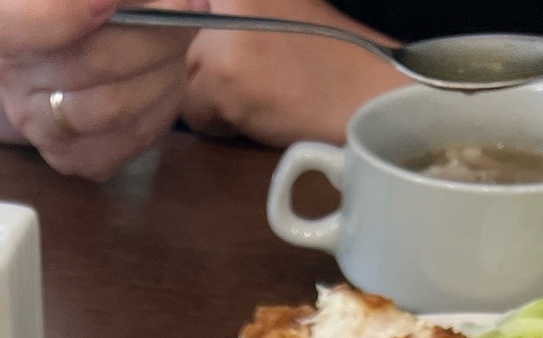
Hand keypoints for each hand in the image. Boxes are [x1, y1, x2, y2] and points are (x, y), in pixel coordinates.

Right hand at [0, 0, 192, 180]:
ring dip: (162, 68)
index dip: (67, 14)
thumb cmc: (81, 9)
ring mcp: (40, 128)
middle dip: (154, 31)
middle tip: (187, 7)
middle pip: (91, 62)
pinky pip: (128, 139)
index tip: (110, 1)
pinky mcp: (74, 158)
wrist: (65, 49)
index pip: (20, 28)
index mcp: (3, 29)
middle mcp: (12, 81)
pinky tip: (163, 77)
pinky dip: (160, 104)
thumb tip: (172, 1)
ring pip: (114, 106)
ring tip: (178, 38)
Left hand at [182, 0, 397, 145]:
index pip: (179, 6)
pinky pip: (193, 110)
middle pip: (180, 42)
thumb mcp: (282, 4)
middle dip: (206, 65)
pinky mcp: (223, 80)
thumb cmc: (327, 51)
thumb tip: (182, 15)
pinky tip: (254, 111)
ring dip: (210, 95)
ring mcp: (220, 39)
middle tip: (251, 73)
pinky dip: (217, 120)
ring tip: (255, 93)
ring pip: (184, 77)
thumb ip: (235, 9)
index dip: (193, 27)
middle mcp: (226, 0)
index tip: (218, 45)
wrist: (362, 91)